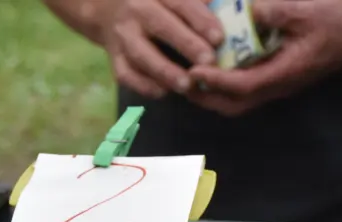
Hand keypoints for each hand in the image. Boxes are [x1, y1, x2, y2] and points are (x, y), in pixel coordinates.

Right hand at [103, 0, 227, 98]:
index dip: (200, 20)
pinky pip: (127, 75)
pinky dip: (144, 86)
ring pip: (142, 55)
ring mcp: (123, 36)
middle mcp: (138, 11)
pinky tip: (163, 92)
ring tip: (187, 85)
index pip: (181, 3)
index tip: (219, 38)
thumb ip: (199, 4)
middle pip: (162, 27)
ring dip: (165, 72)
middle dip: (186, 44)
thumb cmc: (156, 4)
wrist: (110, 10)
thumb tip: (231, 16)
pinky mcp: (115, 59)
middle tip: (208, 62)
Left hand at [184, 0, 341, 115]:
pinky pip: (250, 87)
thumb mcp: (306, 8)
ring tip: (192, 77)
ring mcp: (282, 83)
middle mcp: (281, 85)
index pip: (242, 87)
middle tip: (182, 80)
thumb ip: (273, 11)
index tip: (192, 70)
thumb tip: (245, 10)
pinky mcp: (283, 75)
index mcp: (286, 73)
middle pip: (235, 105)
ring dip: (214, 93)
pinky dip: (228, 83)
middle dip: (206, 97)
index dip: (214, 81)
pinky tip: (217, 65)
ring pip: (241, 100)